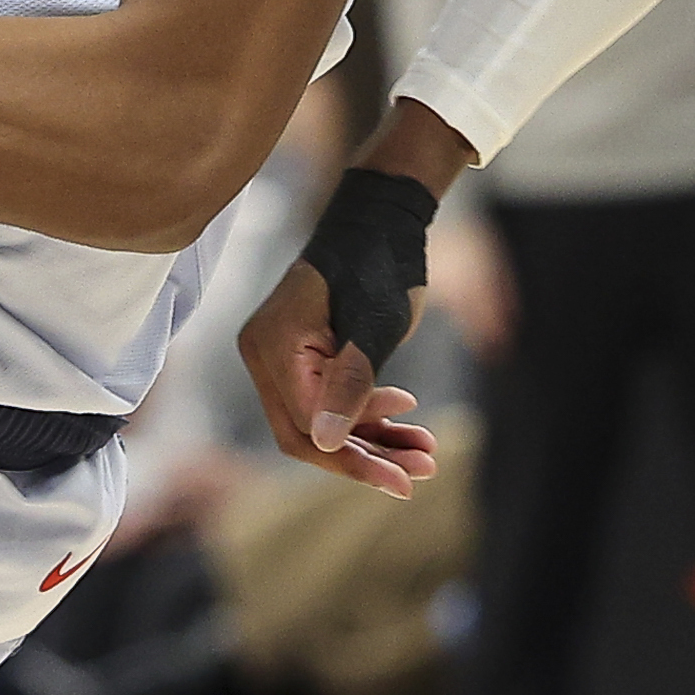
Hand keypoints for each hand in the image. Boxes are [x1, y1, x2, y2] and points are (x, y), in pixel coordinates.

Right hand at [237, 257, 437, 498]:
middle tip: (420, 473)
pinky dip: (371, 420)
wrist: (382, 222)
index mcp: (273, 347)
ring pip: (323, 425)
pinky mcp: (308, 363)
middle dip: (364, 458)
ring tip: (427, 455)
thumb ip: (350, 381)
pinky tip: (410, 429)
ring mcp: (285, 361)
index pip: (304, 425)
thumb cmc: (377, 263)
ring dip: (375, 443)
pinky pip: (331, 406)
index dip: (352, 455)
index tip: (405, 472)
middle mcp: (267, 358)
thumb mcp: (373, 324)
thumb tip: (326, 442)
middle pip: (307, 434)